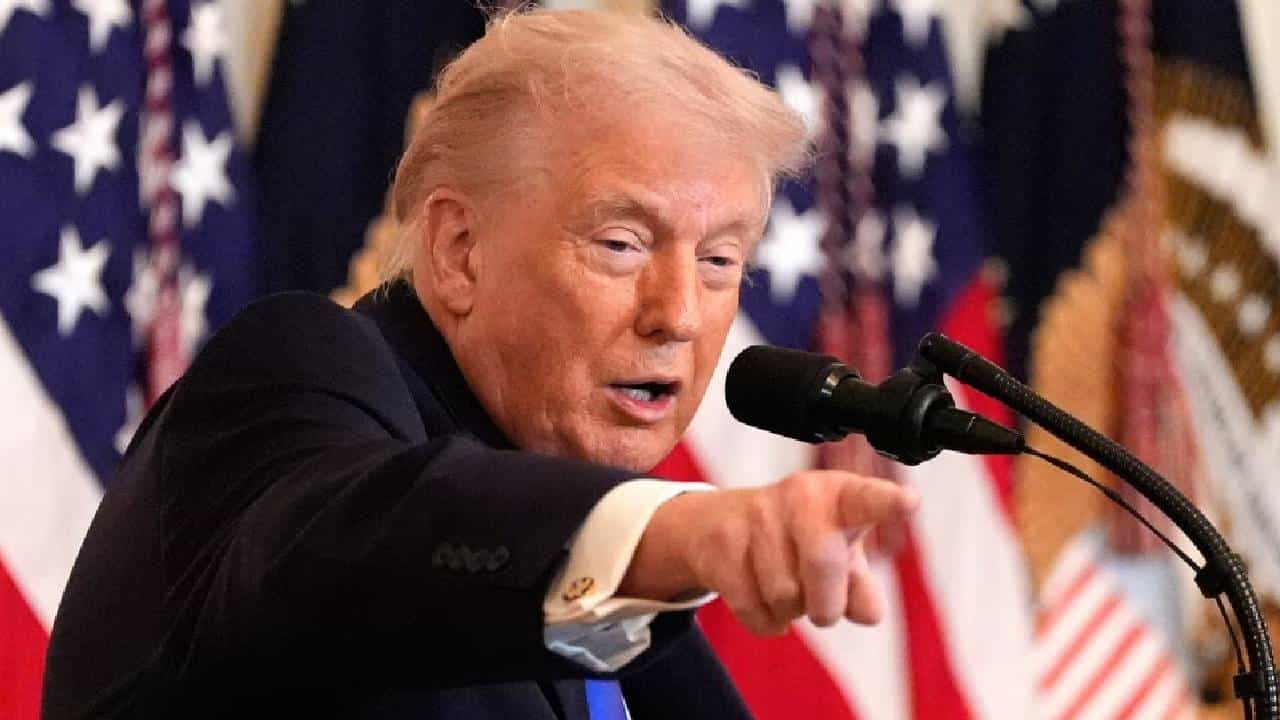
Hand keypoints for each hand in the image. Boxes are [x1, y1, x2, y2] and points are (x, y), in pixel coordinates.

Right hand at [619, 471, 918, 635]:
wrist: (720, 524)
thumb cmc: (800, 540)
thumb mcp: (840, 556)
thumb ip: (861, 589)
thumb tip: (868, 613)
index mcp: (840, 496)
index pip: (867, 500)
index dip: (887, 504)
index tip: (909, 503)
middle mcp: (799, 496)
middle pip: (822, 563)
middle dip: (825, 604)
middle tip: (822, 609)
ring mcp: (756, 516)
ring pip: (784, 594)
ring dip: (790, 611)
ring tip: (785, 588)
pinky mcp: (722, 542)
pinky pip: (753, 608)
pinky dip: (765, 621)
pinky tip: (761, 599)